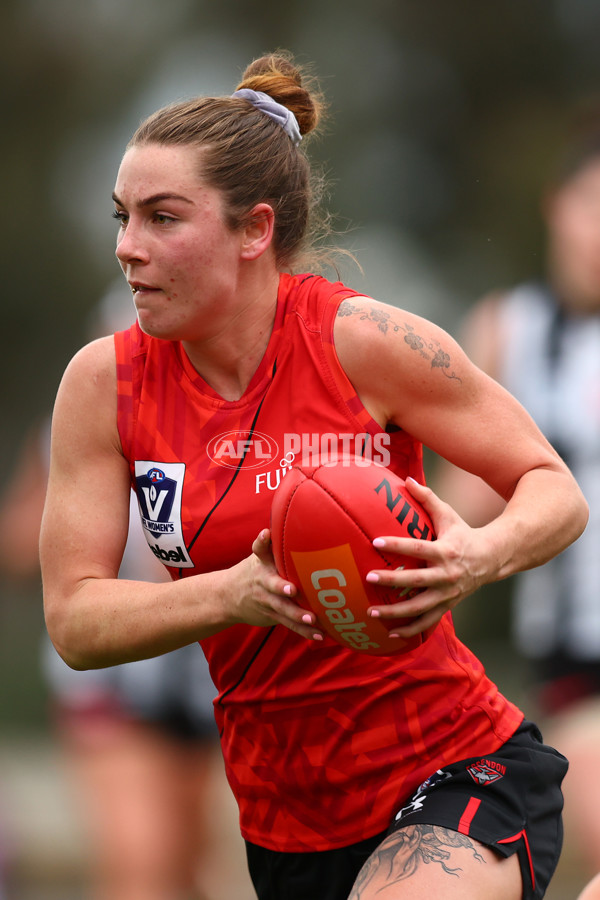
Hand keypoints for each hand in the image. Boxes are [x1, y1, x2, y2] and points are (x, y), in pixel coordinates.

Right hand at [227, 529, 323, 641]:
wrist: (226, 597)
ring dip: (297, 616)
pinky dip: (304, 631)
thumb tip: (293, 524)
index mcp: (261, 563)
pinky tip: (319, 635)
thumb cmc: (253, 571)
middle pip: (271, 585)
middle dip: (281, 588)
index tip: (265, 534)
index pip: (259, 549)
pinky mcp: (272, 616)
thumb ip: (273, 544)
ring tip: (312, 620)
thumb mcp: (259, 556)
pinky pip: (288, 624)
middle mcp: (262, 581)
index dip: (262, 541)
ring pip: (283, 609)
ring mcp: (266, 601)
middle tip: (293, 591)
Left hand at [365, 478, 492, 637]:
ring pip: (419, 607)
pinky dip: (410, 630)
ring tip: (371, 612)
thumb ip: (426, 498)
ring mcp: (447, 594)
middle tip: (368, 578)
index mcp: (445, 551)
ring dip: (395, 612)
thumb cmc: (463, 533)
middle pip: (416, 580)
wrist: (492, 559)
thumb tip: (406, 479)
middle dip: (392, 581)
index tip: (375, 543)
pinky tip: (390, 633)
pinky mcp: (447, 606)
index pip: (417, 548)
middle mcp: (446, 575)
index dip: (396, 545)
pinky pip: (427, 622)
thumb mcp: (448, 514)